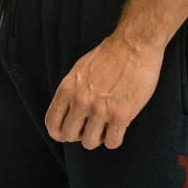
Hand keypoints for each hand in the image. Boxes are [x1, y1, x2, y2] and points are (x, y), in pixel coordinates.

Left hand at [45, 32, 164, 149]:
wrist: (135, 45)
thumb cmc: (110, 55)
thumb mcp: (79, 70)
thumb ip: (72, 92)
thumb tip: (69, 112)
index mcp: (67, 89)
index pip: (52, 124)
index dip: (60, 132)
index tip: (71, 131)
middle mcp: (80, 101)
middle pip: (69, 136)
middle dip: (79, 135)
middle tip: (92, 127)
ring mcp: (100, 109)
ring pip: (90, 143)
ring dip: (98, 138)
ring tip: (107, 126)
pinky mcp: (121, 115)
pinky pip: (112, 142)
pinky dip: (115, 139)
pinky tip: (120, 127)